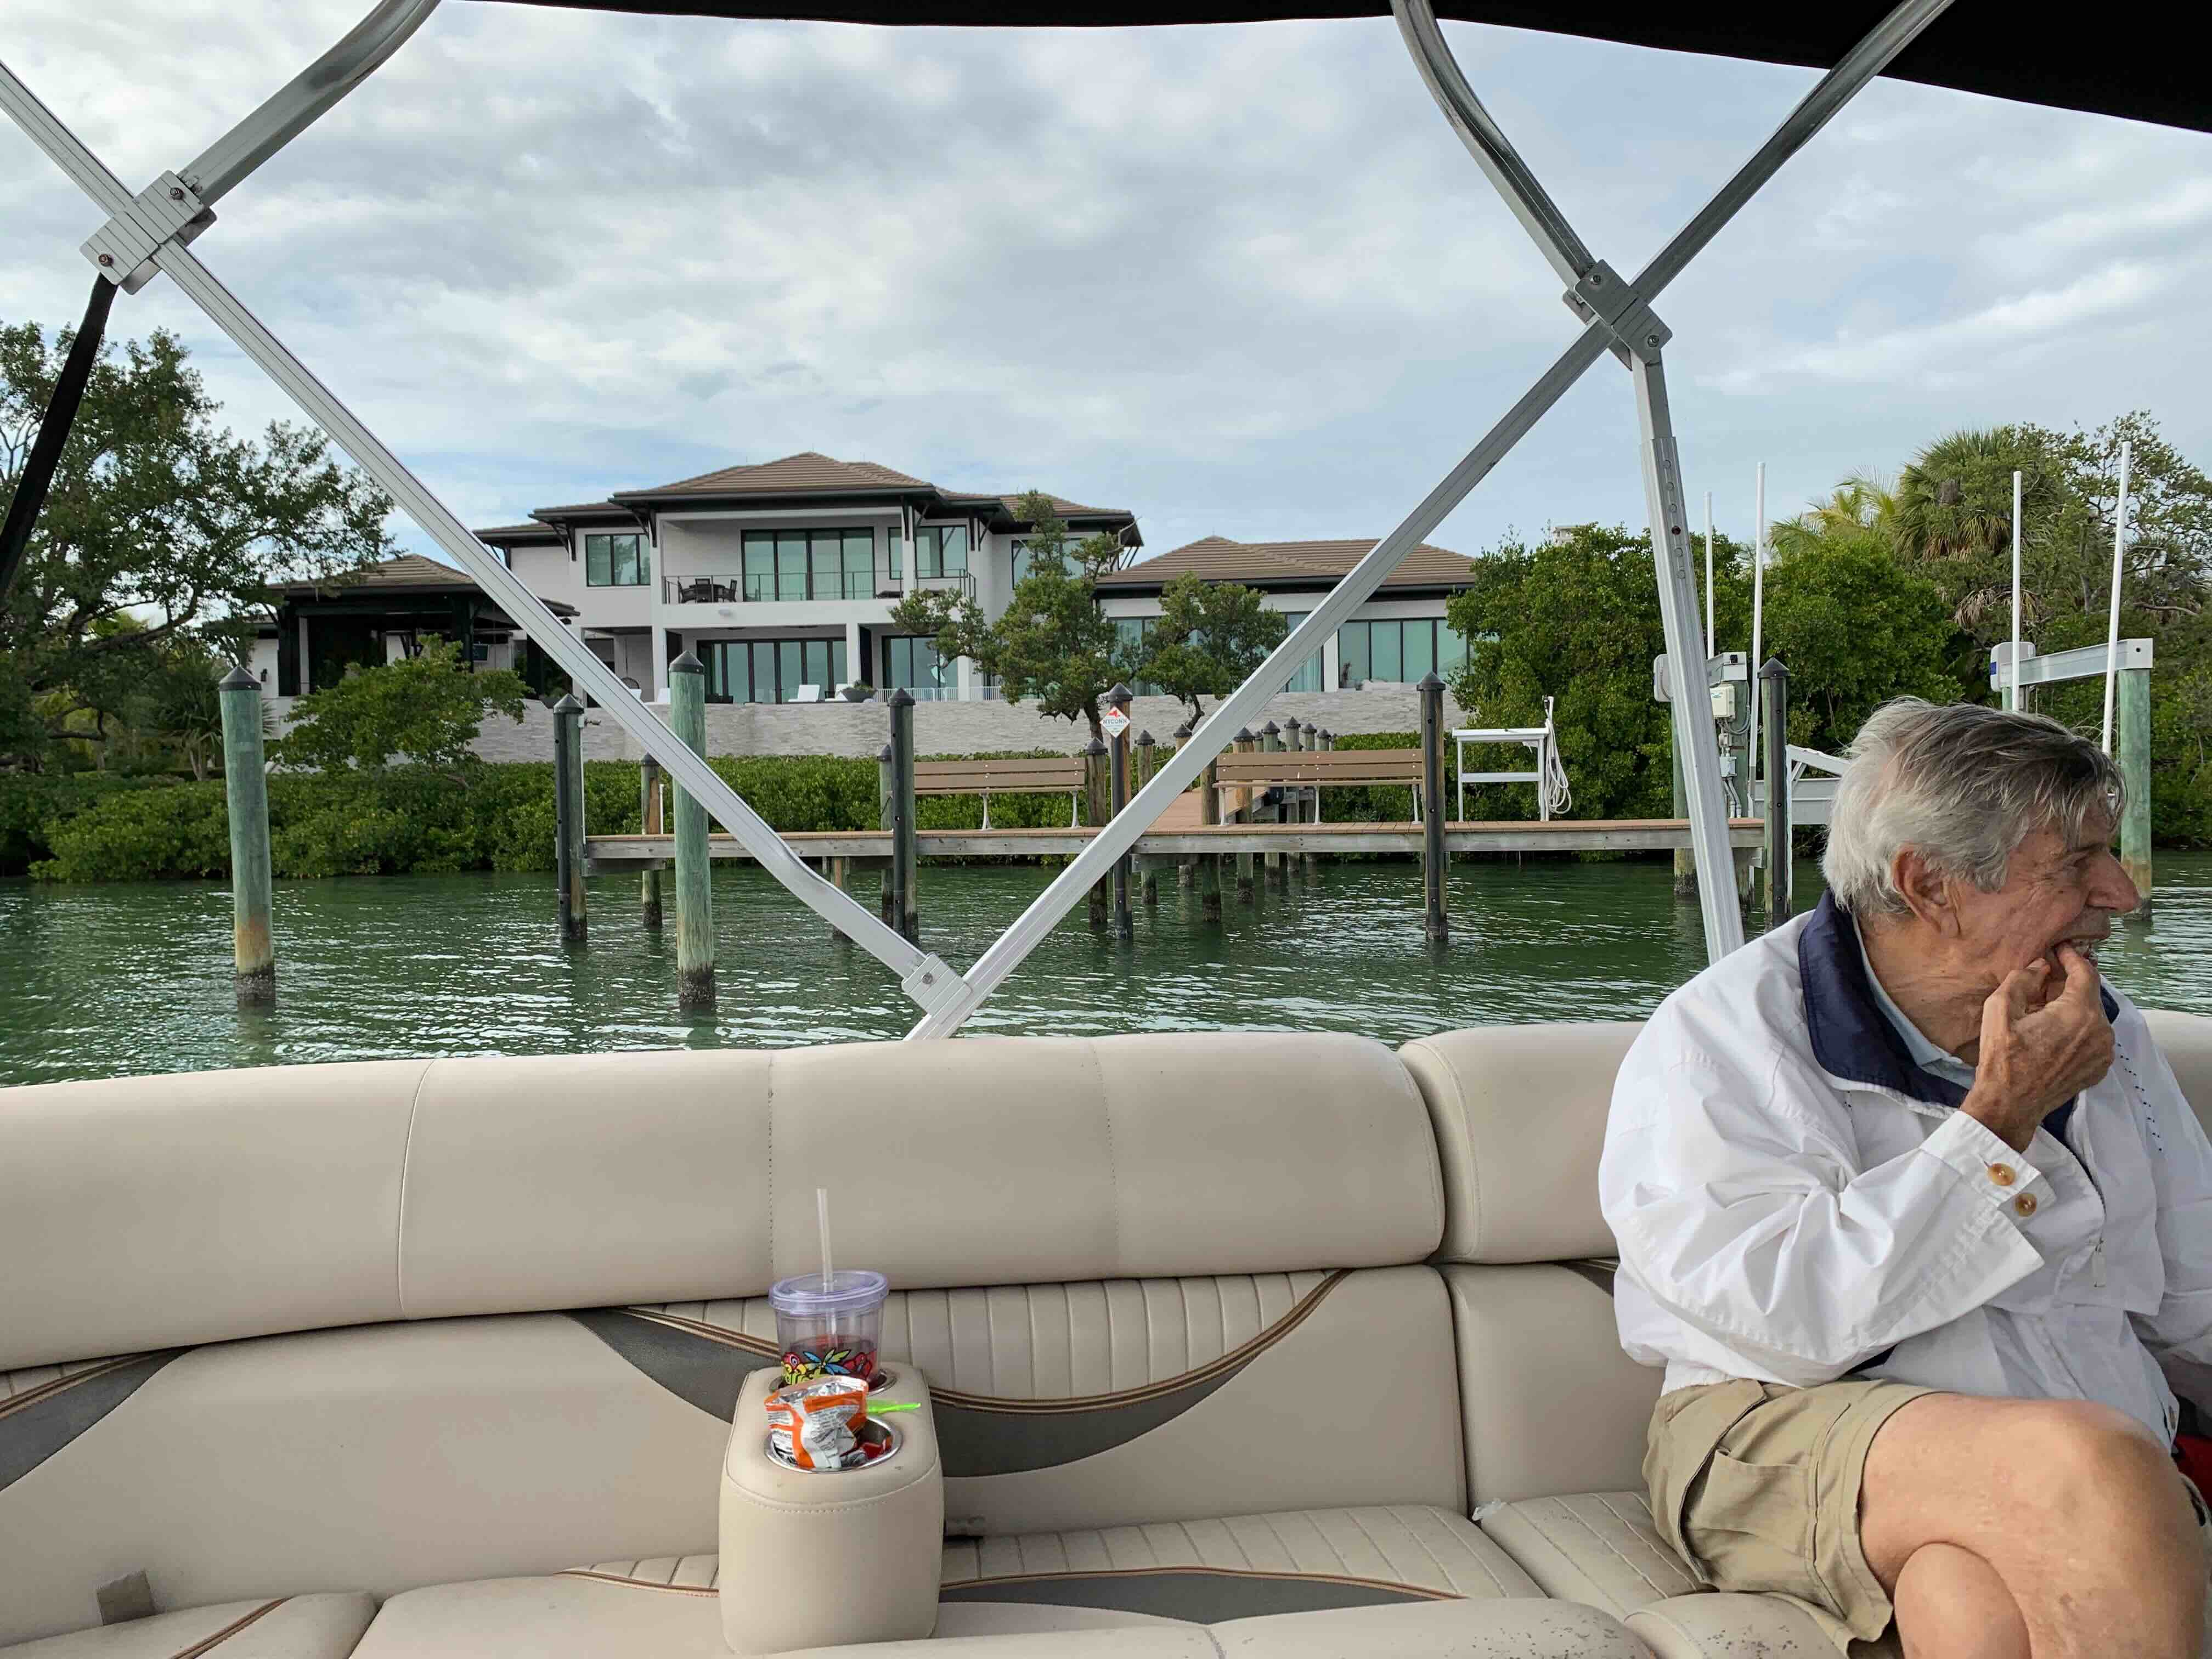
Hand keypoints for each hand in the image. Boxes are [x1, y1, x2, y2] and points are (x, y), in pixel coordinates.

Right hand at [1963, 945, 2113, 1151]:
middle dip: (2068, 984)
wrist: (2011, 1104)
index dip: (2072, 956)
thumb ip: (2023, 979)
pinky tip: (2054, 1032)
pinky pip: (2093, 1036)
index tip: (2059, 949)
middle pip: (2089, 994)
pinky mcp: (2100, 1067)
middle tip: (2043, 980)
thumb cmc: (2002, 1058)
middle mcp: (2101, 1031)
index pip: (2086, 972)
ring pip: (2092, 1015)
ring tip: (2045, 1009)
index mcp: (2080, 1013)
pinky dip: (2078, 1028)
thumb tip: (2040, 966)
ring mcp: (2104, 1052)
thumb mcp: (2000, 1009)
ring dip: (2073, 1007)